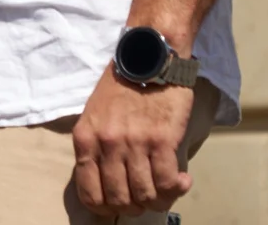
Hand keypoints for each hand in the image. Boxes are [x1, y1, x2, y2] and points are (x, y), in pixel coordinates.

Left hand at [71, 67, 195, 217]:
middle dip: (135, 207)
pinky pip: (168, 182)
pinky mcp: (161, 140)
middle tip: (147, 197)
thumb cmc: (121, 87)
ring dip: (160, 199)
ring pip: (146, 195)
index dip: (106, 208)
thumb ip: (96, 148)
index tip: (120, 206)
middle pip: (120, 200)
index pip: (90, 193)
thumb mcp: (94, 116)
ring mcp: (134, 143)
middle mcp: (107, 144)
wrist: (147, 59)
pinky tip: (182, 180)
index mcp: (85, 139)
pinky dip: (177, 188)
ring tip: (168, 189)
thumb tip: (107, 184)